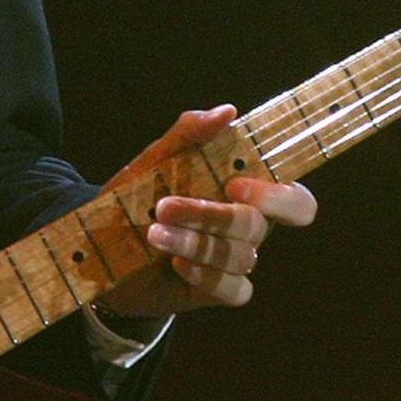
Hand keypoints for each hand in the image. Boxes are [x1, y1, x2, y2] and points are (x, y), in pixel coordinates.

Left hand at [93, 104, 315, 318]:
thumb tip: (228, 111)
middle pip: (257, 225)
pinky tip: (176, 265)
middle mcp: (249, 225)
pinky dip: (205, 276)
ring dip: (193, 243)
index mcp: (246, 192)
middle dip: (211, 216)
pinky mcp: (220, 289)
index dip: (280, 197)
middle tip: (166, 206)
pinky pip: (234, 289)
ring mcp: (236, 259)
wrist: (105, 246)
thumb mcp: (156, 159)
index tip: (234, 185)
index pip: (296, 200)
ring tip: (153, 233)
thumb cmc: (139, 195)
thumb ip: (189, 132)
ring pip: (240, 257)